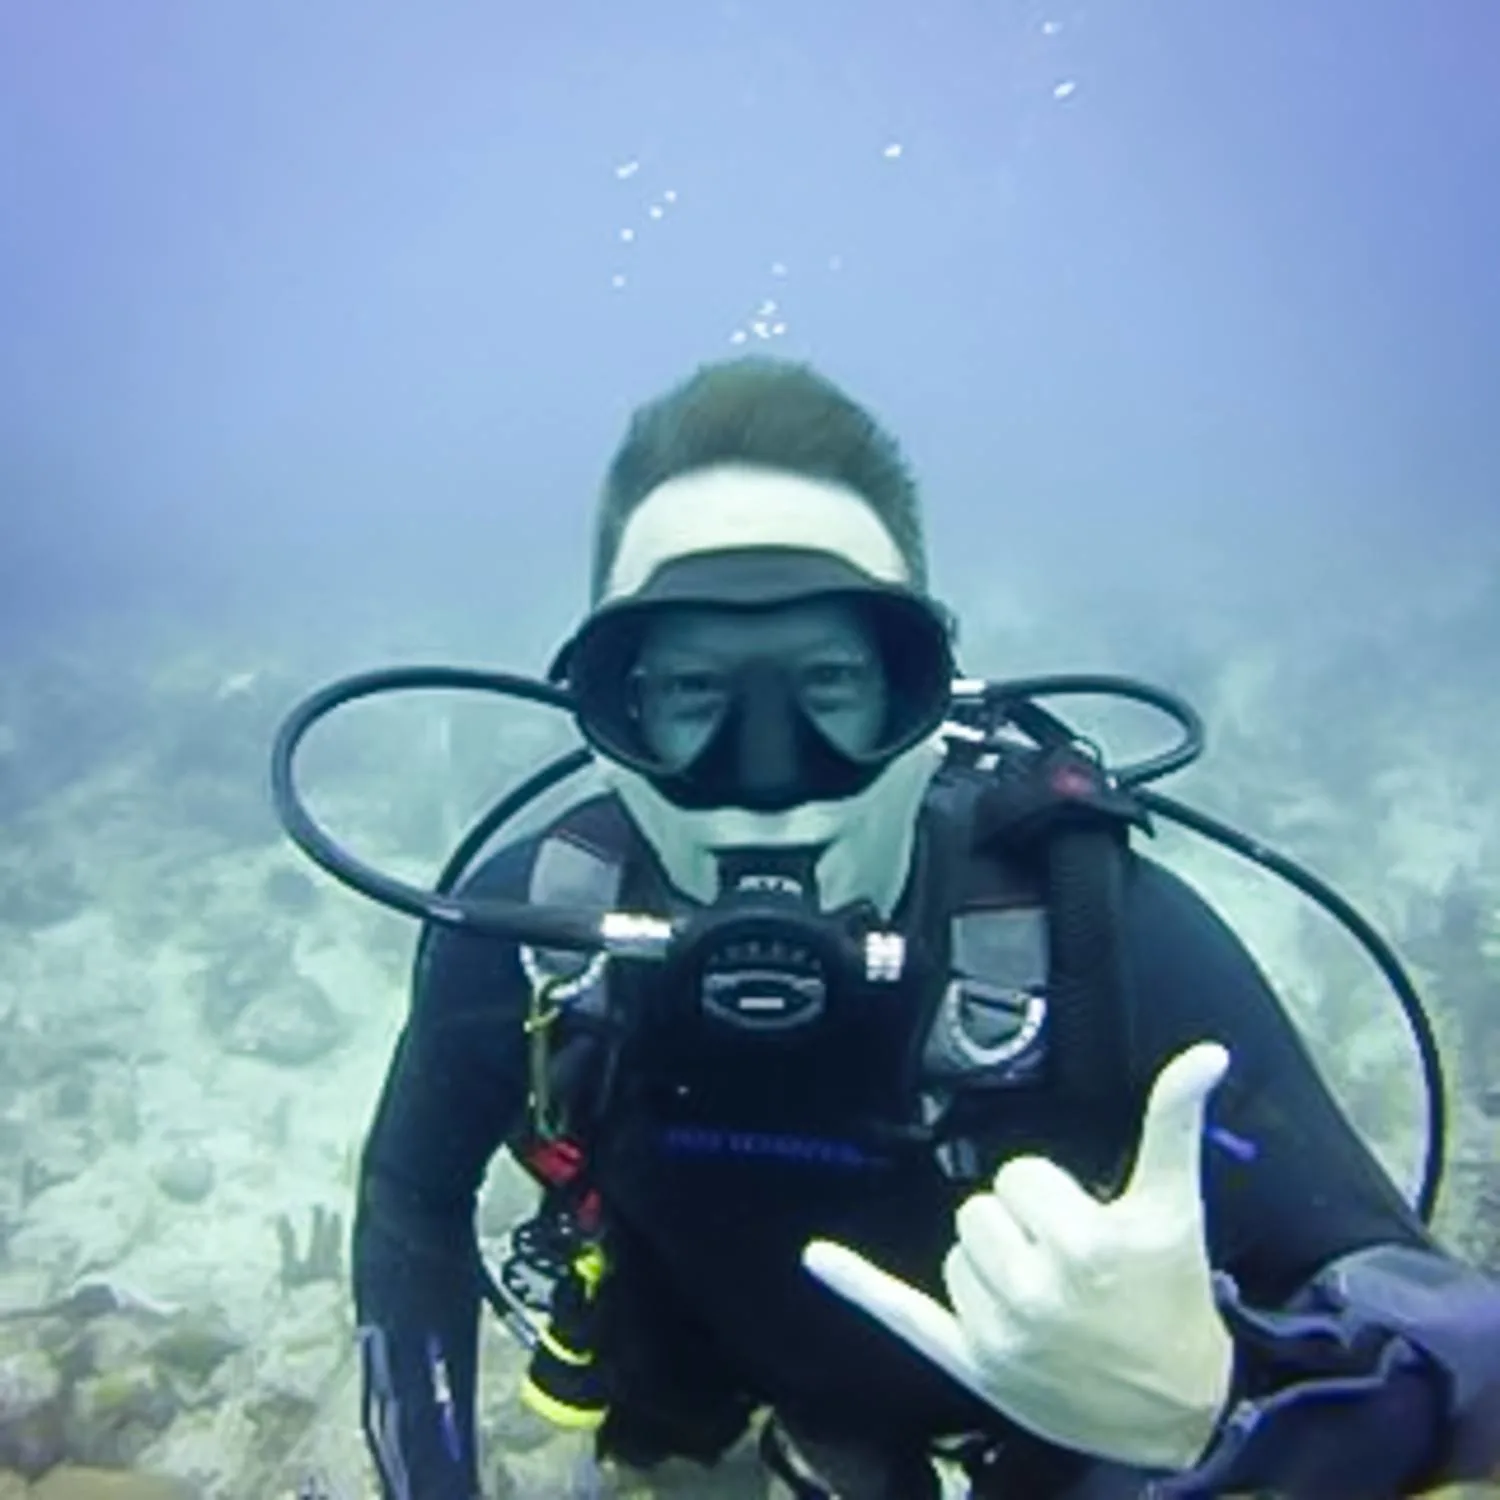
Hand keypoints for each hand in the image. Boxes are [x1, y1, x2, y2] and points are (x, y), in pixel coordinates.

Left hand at [803, 1042, 1234, 1471]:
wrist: (1179, 1414)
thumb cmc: (1172, 1299)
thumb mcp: (1177, 1207)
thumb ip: (1175, 1123)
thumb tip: (1205, 1054)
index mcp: (1084, 1243)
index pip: (1020, 1173)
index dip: (1051, 1192)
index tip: (1083, 1219)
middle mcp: (1037, 1290)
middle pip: (982, 1208)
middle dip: (1021, 1225)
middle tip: (1066, 1260)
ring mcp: (999, 1331)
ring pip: (958, 1249)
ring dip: (992, 1261)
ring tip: (1045, 1291)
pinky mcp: (972, 1362)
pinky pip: (901, 1311)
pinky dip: (858, 1283)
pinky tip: (818, 1257)